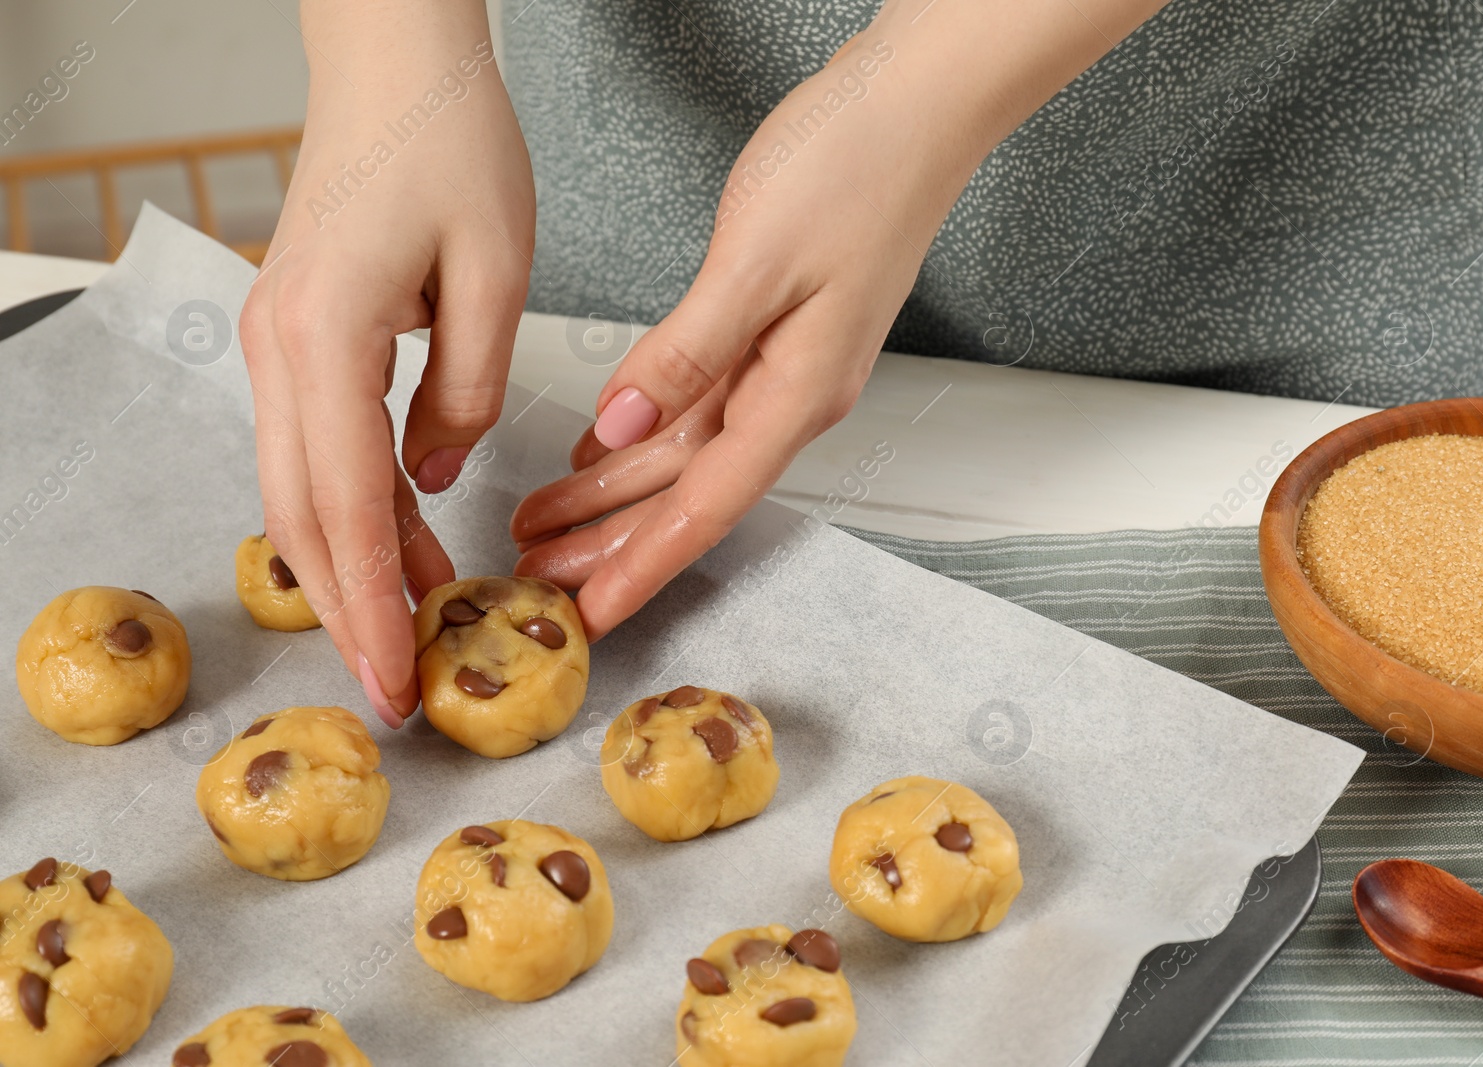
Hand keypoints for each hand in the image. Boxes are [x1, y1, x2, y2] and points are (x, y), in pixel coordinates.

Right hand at [241, 1, 532, 725]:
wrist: (394, 68)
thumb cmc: (451, 147)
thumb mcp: (494, 273)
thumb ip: (470, 391)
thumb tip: (439, 477)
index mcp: (327, 338)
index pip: (348, 504)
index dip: (373, 603)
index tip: (398, 678)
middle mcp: (280, 351)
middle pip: (303, 515)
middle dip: (346, 612)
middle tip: (394, 691)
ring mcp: (277, 345)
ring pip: (302, 489)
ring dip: (351, 566)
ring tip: (410, 630)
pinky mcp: (298, 339)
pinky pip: (319, 448)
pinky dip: (356, 508)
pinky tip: (405, 542)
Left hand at [509, 0, 1174, 637]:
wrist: (917, 108)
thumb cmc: (855, 169)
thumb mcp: (757, 263)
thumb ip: (685, 355)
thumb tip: (620, 428)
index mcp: (797, 394)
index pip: (706, 505)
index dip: (643, 564)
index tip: (593, 614)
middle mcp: (792, 395)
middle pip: (688, 492)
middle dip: (610, 538)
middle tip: (534, 571)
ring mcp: (784, 365)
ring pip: (684, 452)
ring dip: (611, 490)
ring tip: (543, 518)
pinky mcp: (771, 330)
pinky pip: (696, 403)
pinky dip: (640, 432)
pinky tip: (597, 447)